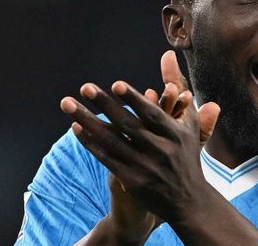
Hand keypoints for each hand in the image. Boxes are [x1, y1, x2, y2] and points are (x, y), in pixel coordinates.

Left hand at [65, 51, 220, 243]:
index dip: (134, 100)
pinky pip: (106, 158)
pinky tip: (76, 127)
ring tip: (68, 104)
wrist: (189, 201)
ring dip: (88, 121)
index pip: (152, 115)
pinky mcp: (132, 181)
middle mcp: (161, 151)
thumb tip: (167, 54)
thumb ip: (178, 88)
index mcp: (176, 135)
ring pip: (111, 141)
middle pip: (128, 126)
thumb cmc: (187, 153)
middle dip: (105, 105)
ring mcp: (145, 167)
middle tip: (85, 88)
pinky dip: (90, 143)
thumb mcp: (188, 122)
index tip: (116, 84)